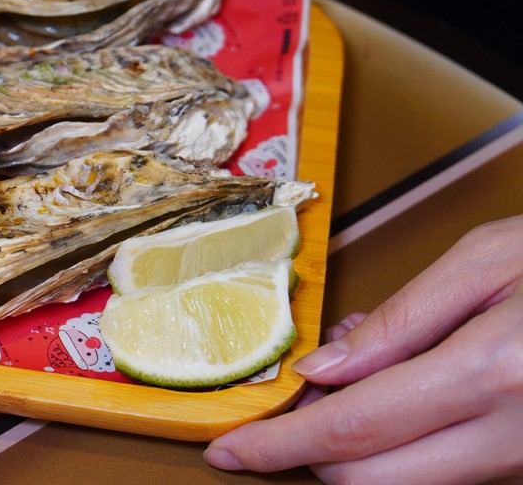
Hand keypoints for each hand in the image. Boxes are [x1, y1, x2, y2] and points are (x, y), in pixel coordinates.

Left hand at [205, 215, 522, 483]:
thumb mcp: (486, 259)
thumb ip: (401, 319)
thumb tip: (325, 369)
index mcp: (493, 374)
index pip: (352, 431)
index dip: (277, 447)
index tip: (228, 449)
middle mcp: (514, 439)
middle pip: (371, 482)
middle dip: (310, 455)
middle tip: (284, 411)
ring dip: (358, 448)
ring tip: (360, 378)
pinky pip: (451, 475)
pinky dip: (406, 447)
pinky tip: (403, 392)